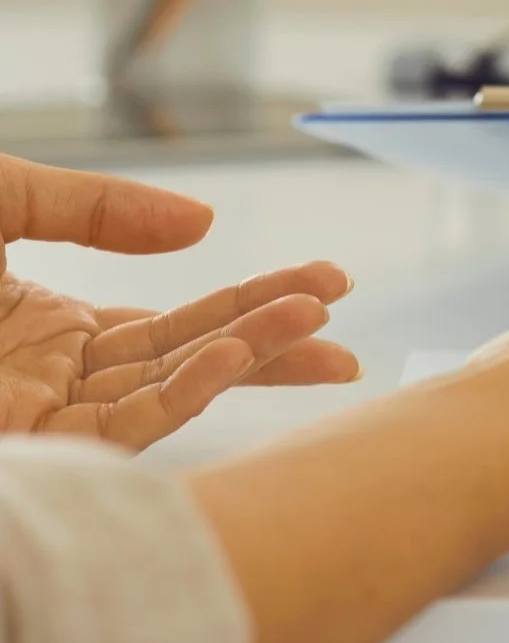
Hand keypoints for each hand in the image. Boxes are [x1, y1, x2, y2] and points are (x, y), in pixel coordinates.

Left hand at [0, 155, 359, 448]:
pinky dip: (183, 394)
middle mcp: (59, 376)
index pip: (176, 325)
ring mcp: (45, 412)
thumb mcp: (5, 199)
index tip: (323, 284)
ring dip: (247, 355)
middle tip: (341, 315)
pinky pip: (120, 427)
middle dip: (274, 337)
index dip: (252, 303)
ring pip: (169, 392)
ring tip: (312, 322)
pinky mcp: (29, 443)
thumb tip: (204, 221)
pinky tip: (231, 356)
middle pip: (191, 360)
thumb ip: (96, 208)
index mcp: (50, 326)